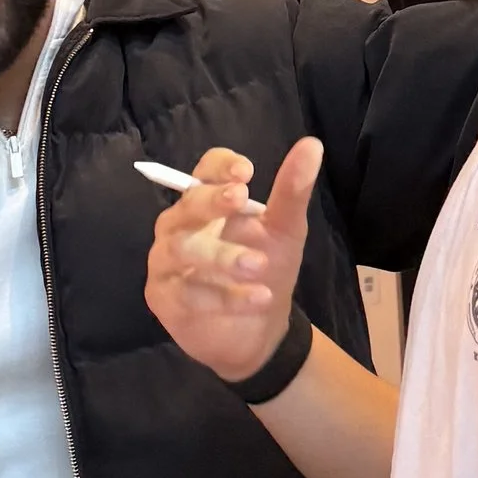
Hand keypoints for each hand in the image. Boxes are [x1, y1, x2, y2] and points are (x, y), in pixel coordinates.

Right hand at [145, 139, 319, 384]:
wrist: (258, 332)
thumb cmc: (266, 270)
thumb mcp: (284, 231)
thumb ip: (292, 192)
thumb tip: (313, 145)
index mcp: (207, 202)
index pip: (204, 171)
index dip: (220, 166)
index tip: (247, 171)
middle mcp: (179, 226)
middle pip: (186, 205)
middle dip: (212, 201)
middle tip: (241, 199)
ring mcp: (166, 263)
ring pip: (183, 250)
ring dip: (222, 256)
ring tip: (258, 266)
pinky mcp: (164, 299)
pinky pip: (187, 294)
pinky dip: (224, 298)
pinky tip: (258, 299)